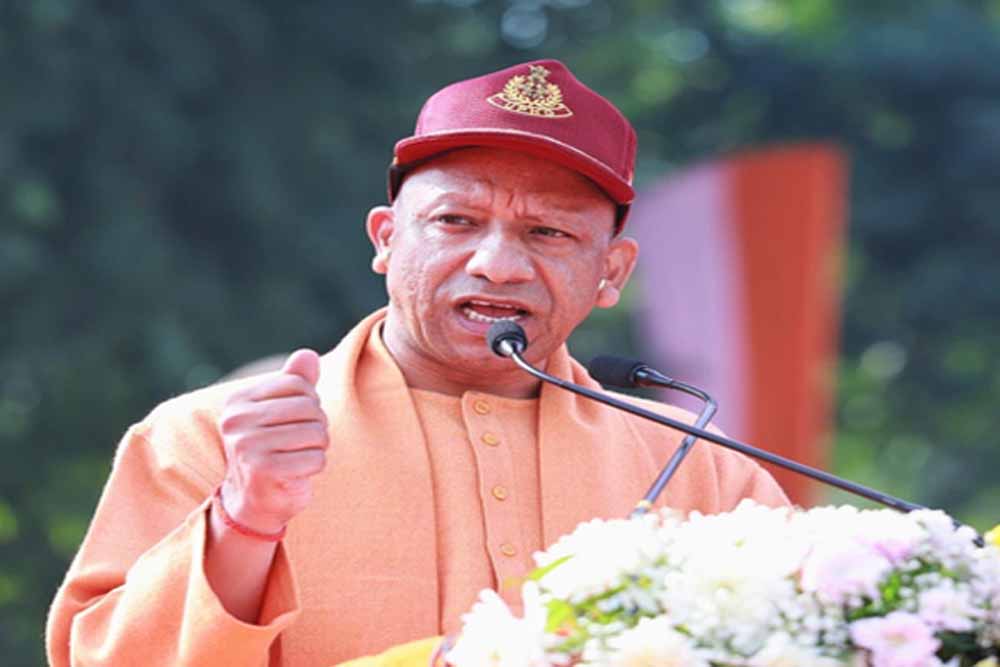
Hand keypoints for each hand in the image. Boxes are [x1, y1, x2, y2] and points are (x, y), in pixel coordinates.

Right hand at [216, 349, 327, 533]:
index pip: (297, 384)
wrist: (253, 501)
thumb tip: (307, 355)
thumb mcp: (281, 412)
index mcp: (238, 400)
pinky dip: (315, 466)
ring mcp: (246, 446)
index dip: (310, 402)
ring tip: (299, 456)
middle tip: (301, 442)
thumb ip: (294, 382)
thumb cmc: (272, 449)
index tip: (297, 420)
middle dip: (317, 426)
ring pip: (316, 433)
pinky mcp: (263, 471)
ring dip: (318, 447)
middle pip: (310, 407)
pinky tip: (297, 473)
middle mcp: (236, 420)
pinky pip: (315, 459)